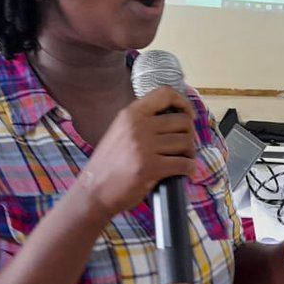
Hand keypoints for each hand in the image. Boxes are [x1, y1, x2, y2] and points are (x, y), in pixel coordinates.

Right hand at [77, 87, 197, 217]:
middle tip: (184, 146)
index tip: (187, 115)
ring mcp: (145, 147)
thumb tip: (174, 118)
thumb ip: (141, 121)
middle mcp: (138, 126)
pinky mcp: (151, 168)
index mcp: (131, 114)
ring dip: (189, 152)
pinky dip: (189, 168)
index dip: (183, 102)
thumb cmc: (109, 163)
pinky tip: (184, 171)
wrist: (94, 189)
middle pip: (182, 121)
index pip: (165, 94)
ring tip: (183, 159)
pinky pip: (184, 163)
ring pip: (185, 142)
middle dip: (189, 134)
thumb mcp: (120, 131)